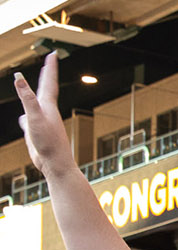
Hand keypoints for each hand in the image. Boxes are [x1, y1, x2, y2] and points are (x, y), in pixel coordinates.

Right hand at [11, 54, 76, 178]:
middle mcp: (46, 112)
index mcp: (48, 106)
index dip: (50, 67)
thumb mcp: (34, 117)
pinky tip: (23, 120)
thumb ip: (26, 97)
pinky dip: (25, 117)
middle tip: (49, 63)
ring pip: (35, 104)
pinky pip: (28, 121)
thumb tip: (19, 78)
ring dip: (34, 94)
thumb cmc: (48, 142)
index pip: (48, 81)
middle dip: (46, 75)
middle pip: (45, 89)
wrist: (55, 164)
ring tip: (36, 86)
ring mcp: (42, 122)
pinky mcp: (36, 133)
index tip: (53, 54)